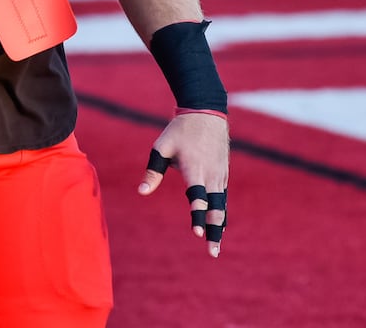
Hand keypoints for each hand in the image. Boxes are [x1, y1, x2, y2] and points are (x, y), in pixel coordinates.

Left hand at [138, 111, 229, 256]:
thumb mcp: (161, 147)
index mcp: (194, 169)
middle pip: (215, 209)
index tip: (198, 233)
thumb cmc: (179, 131)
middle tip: (212, 252)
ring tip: (216, 244)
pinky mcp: (223, 174)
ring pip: (221, 205)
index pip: (198, 198)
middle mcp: (211, 175)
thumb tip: (141, 192)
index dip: (198, 216)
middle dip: (214, 231)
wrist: (206, 113)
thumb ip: (153, 171)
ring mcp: (220, 175)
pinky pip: (223, 197)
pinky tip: (219, 224)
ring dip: (220, 225)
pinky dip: (221, 212)